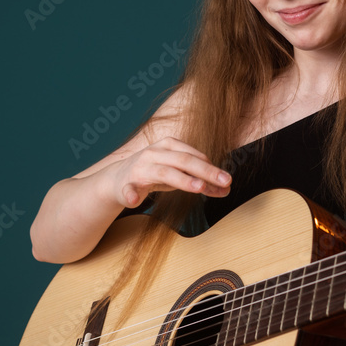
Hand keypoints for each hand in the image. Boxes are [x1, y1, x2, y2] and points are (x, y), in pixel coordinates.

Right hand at [103, 137, 230, 207]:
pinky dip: (130, 194)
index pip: (194, 156)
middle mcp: (155, 153)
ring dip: (182, 179)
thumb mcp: (178, 174)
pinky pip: (128, 189)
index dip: (211, 168)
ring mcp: (140, 168)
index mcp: (169, 146)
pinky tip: (134, 200)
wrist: (118, 179)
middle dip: (206, 171)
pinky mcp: (126, 185)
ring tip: (199, 187)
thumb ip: (200, 180)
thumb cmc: (154, 173)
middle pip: (184, 160)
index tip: (227, 180)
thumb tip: (226, 188)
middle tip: (225, 182)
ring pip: (163, 172)